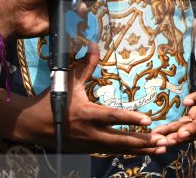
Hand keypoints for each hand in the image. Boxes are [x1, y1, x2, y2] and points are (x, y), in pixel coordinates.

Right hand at [18, 45, 166, 153]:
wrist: (33, 125)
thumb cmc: (52, 99)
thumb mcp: (69, 80)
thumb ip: (86, 65)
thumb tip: (95, 44)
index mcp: (86, 114)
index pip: (112, 118)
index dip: (130, 119)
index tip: (148, 120)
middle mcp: (90, 133)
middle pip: (120, 140)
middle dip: (142, 141)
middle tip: (163, 141)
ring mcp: (90, 144)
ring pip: (119, 149)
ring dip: (141, 149)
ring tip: (162, 148)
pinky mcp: (90, 150)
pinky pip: (113, 152)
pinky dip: (129, 152)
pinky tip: (145, 151)